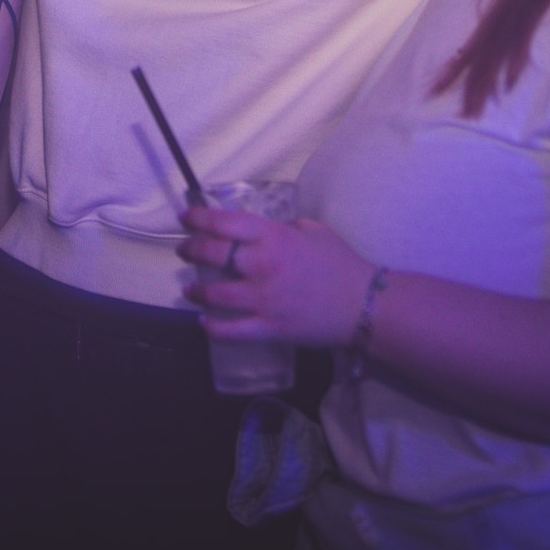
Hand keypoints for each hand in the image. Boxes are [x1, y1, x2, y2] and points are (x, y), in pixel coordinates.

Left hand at [177, 205, 375, 347]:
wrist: (365, 305)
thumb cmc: (341, 264)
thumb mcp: (314, 230)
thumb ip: (284, 226)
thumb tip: (262, 229)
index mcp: (274, 237)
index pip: (224, 222)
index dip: (198, 218)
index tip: (185, 218)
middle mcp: (262, 265)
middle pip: (212, 254)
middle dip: (191, 250)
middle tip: (185, 250)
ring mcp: (263, 299)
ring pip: (214, 294)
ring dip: (196, 291)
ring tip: (190, 291)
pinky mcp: (268, 328)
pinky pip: (231, 331)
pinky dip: (212, 328)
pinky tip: (204, 322)